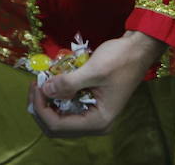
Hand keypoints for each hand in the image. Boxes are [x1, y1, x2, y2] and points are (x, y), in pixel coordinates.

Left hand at [28, 30, 165, 136]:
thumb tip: (45, 91)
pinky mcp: (92, 103)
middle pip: (57, 126)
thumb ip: (67, 83)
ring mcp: (94, 114)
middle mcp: (95, 123)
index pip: (58, 125)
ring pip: (61, 117)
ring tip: (42, 81)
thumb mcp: (92, 69)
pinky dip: (58, 96)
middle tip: (35, 85)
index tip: (35, 86)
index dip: (41, 108)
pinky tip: (53, 81)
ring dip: (48, 102)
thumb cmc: (120, 59)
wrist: (139, 48)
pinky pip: (68, 107)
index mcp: (98, 120)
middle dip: (41, 107)